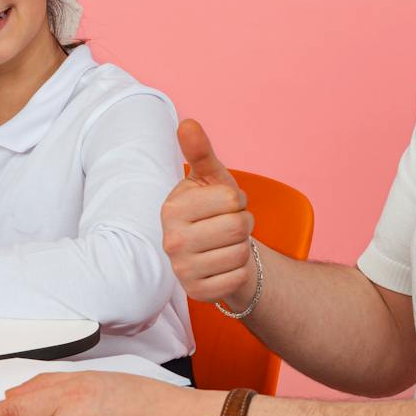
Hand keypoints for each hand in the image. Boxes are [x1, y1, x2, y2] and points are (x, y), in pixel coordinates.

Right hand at [161, 120, 256, 305]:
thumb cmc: (214, 211)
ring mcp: (182, 269)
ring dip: (242, 247)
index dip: (238, 200)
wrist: (215, 253)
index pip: (232, 199)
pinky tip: (224, 265)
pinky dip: (239, 270)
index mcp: (172, 208)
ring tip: (226, 244)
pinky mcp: (198, 293)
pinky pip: (238, 276)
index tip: (225, 205)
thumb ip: (200, 151)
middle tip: (229, 225)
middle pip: (239, 226)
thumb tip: (187, 123)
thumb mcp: (211, 179)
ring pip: (240, 253)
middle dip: (243, 223)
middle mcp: (171, 240)